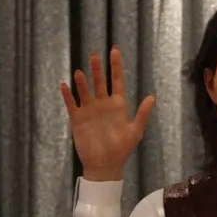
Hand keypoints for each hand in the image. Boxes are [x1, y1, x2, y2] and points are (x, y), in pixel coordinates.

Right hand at [60, 47, 153, 181]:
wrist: (104, 166)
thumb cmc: (121, 150)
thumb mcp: (135, 131)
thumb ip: (142, 114)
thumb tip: (152, 97)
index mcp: (118, 105)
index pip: (117, 80)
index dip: (116, 66)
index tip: (115, 50)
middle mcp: (103, 104)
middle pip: (99, 82)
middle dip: (97, 69)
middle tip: (95, 55)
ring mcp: (90, 110)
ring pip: (85, 91)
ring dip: (82, 81)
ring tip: (80, 72)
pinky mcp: (78, 119)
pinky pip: (71, 104)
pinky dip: (68, 95)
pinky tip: (64, 85)